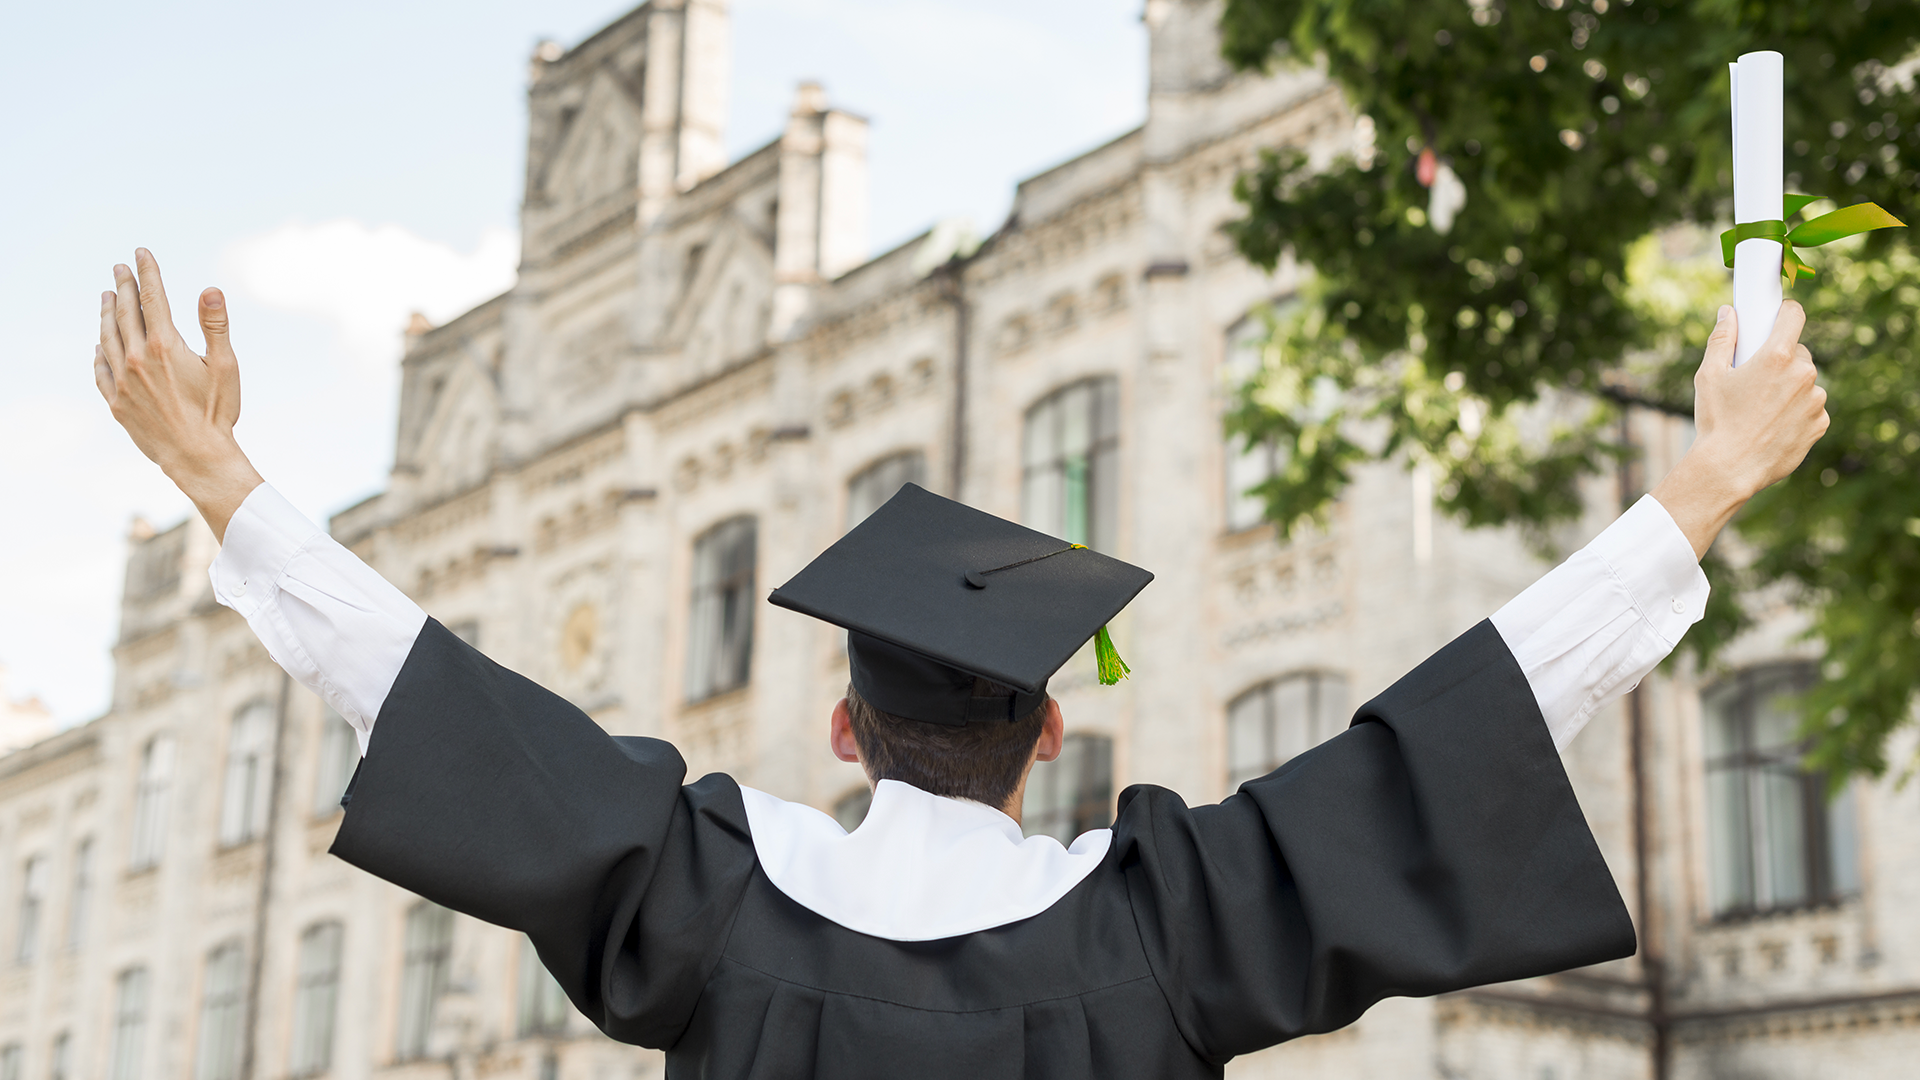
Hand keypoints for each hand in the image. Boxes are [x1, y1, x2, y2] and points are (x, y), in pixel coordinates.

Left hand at [97, 249, 262, 540]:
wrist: (196, 456)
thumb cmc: (217, 412)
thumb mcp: (225, 366)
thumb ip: (215, 325)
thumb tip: (210, 289)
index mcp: (165, 346)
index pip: (152, 298)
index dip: (147, 272)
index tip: (141, 253)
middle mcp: (137, 358)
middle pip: (126, 313)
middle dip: (123, 286)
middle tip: (119, 268)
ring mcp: (122, 381)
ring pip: (108, 337)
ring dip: (107, 314)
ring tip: (107, 297)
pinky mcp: (116, 402)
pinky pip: (100, 369)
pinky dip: (99, 350)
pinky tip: (99, 344)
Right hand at [1651, 301, 1830, 557]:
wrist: (1730, 468)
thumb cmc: (1716, 421)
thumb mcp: (1709, 375)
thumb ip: (1722, 339)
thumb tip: (1728, 313)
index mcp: (1777, 356)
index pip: (1794, 315)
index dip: (1784, 313)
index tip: (1776, 318)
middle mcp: (1803, 374)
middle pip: (1798, 352)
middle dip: (1780, 360)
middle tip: (1755, 378)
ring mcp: (1815, 401)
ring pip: (1805, 382)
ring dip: (1789, 388)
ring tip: (1761, 409)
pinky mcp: (1820, 424)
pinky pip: (1811, 408)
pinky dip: (1797, 412)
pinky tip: (1773, 425)